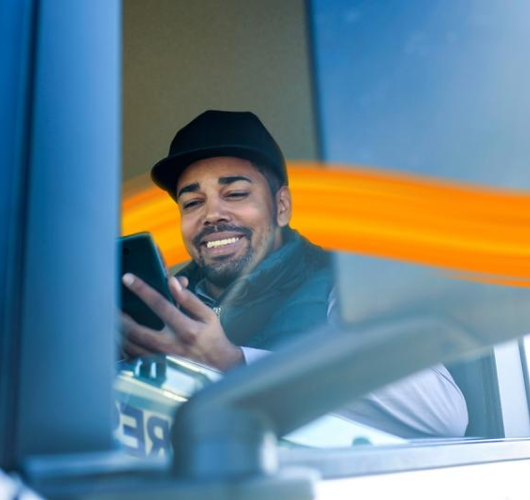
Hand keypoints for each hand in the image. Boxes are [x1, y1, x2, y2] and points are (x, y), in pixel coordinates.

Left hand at [120, 273, 243, 370]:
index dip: (142, 289)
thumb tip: (172, 282)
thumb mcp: (207, 315)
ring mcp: (163, 362)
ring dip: (119, 332)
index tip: (127, 278)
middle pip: (137, 330)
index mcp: (186, 329)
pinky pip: (133, 360)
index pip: (159, 304)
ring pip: (132, 347)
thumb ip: (189, 299)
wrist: (219, 368)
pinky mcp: (158, 371)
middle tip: (108, 302)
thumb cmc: (212, 337)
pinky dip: (124, 347)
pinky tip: (119, 337)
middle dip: (120, 315)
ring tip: (110, 318)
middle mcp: (172, 346)